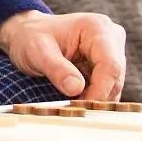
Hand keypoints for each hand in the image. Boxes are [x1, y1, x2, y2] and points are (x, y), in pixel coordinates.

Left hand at [0, 9, 126, 99]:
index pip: (110, 65)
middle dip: (97, 97)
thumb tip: (76, 89)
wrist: (26, 35)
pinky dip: (93, 98)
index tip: (81, 107)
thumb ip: (56, 69)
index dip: (100, 90)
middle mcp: (111, 38)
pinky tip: (75, 104)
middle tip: (73, 112)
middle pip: (115, 77)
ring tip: (71, 109)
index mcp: (97, 28)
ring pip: (113, 85)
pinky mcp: (106, 66)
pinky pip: (106, 88)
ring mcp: (111, 52)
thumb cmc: (30, 38)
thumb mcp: (37, 51)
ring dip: (95, 100)